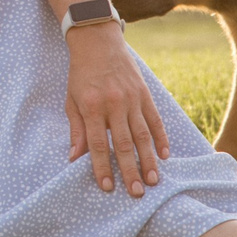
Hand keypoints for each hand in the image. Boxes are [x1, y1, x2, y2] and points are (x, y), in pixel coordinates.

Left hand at [64, 24, 167, 195]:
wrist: (98, 42)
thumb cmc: (81, 75)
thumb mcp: (72, 101)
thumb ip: (77, 130)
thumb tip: (74, 159)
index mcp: (92, 107)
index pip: (98, 144)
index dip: (102, 167)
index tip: (107, 187)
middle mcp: (114, 104)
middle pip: (124, 143)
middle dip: (130, 170)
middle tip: (137, 193)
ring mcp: (132, 99)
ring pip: (143, 135)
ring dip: (149, 160)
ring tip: (153, 180)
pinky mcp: (145, 94)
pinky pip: (155, 120)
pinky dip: (161, 138)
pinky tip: (165, 156)